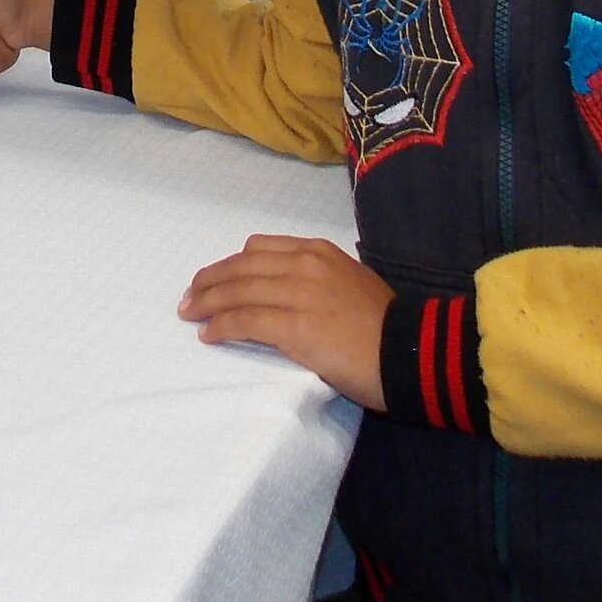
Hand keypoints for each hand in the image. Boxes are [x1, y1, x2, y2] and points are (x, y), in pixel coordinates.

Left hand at [179, 235, 394, 407]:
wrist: (412, 352)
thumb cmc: (384, 326)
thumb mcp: (350, 282)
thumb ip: (316, 279)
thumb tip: (286, 291)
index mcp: (318, 251)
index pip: (258, 249)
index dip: (229, 264)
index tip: (213, 278)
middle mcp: (305, 264)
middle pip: (240, 267)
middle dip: (208, 282)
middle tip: (189, 297)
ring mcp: (299, 293)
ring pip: (237, 291)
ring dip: (206, 303)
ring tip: (190, 315)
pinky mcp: (295, 326)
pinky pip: (245, 321)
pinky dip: (221, 327)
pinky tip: (209, 335)